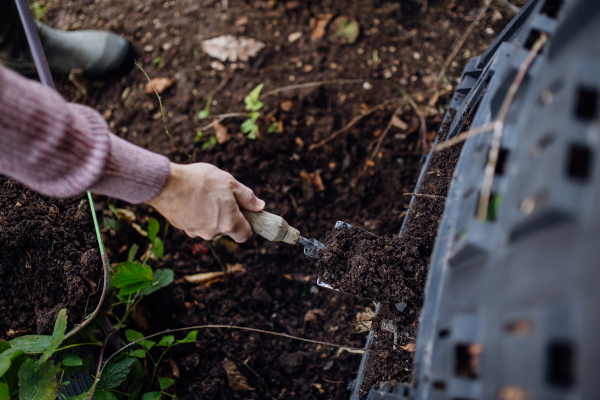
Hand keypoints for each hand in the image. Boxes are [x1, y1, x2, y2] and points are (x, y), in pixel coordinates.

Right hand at [146, 163, 264, 241]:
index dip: (246, 224)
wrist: (166, 183)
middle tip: (220, 196)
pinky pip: (196, 223)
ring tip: (203, 195)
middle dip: (226, 216)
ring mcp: (197, 232)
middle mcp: (213, 233)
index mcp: (229, 223)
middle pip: (226, 229)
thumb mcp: (230, 183)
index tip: (243, 212)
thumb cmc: (201, 181)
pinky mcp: (183, 228)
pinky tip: (191, 198)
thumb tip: (260, 206)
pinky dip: (196, 214)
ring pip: (210, 226)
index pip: (245, 235)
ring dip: (210, 214)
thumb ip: (247, 197)